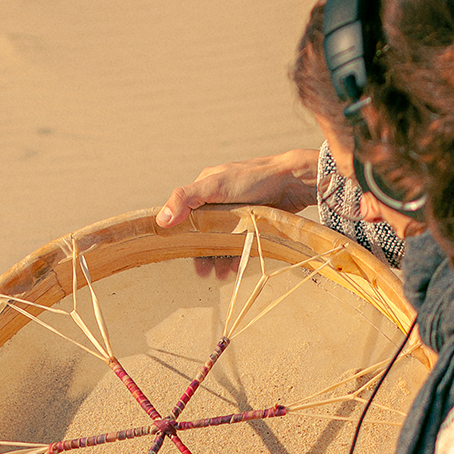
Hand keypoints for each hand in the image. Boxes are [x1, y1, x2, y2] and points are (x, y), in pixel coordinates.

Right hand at [157, 148, 319, 276]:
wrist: (293, 180)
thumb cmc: (253, 179)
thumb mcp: (214, 185)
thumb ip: (185, 199)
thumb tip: (161, 220)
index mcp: (205, 188)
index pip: (185, 215)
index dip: (182, 236)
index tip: (180, 256)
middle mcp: (218, 199)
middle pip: (204, 231)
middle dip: (203, 253)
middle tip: (204, 274)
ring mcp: (237, 211)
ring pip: (222, 239)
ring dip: (219, 258)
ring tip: (222, 275)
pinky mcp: (253, 220)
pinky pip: (239, 242)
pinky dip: (236, 255)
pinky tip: (236, 267)